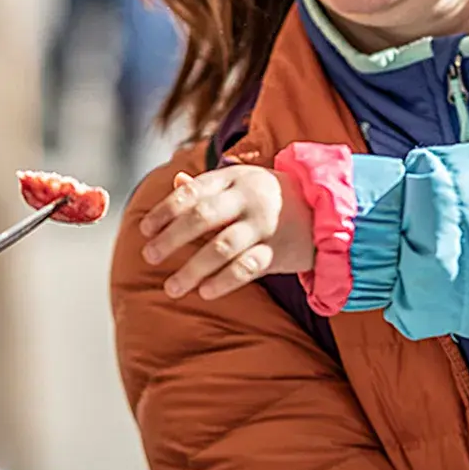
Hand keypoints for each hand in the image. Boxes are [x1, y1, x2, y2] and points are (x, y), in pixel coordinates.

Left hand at [139, 166, 314, 300]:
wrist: (324, 210)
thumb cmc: (270, 197)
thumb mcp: (241, 183)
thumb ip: (207, 187)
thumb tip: (173, 183)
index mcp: (235, 177)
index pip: (192, 192)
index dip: (164, 211)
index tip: (144, 230)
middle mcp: (249, 198)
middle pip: (203, 217)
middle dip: (172, 238)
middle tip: (149, 256)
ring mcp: (264, 224)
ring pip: (222, 247)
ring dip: (193, 269)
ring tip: (171, 287)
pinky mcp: (277, 250)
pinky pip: (246, 268)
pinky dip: (224, 281)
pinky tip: (204, 291)